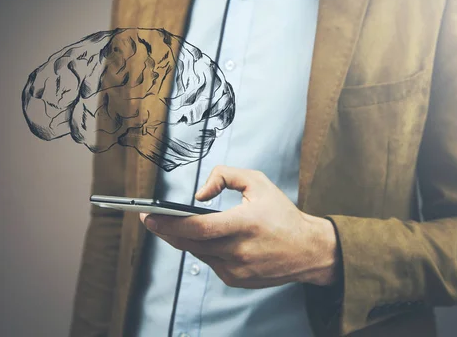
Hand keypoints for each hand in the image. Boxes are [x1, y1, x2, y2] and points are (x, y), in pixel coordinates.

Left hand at [140, 165, 339, 288]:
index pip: (199, 227)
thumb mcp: (258, 182)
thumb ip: (225, 176)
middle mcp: (239, 251)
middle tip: (150, 220)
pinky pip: (209, 263)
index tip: (149, 216)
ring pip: (198, 253)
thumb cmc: (282, 214)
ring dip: (184, 240)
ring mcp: (236, 269)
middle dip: (166, 230)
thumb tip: (198, 195)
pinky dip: (203, 250)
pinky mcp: (235, 280)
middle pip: (191, 243)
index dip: (170, 223)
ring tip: (170, 225)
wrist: (308, 250)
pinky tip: (201, 238)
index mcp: (245, 224)